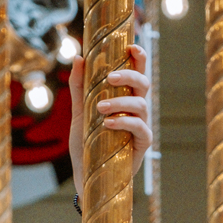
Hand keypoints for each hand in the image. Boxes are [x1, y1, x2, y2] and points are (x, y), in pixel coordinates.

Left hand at [68, 44, 152, 199]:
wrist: (86, 176)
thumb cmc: (86, 144)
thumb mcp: (79, 112)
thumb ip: (79, 86)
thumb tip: (78, 56)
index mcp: (124, 98)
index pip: (137, 72)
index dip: (139, 57)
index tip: (131, 46)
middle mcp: (136, 109)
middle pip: (144, 83)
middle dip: (130, 76)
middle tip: (110, 78)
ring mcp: (141, 126)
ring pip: (142, 104)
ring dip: (121, 102)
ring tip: (99, 108)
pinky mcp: (142, 144)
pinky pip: (141, 128)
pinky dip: (124, 123)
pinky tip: (107, 124)